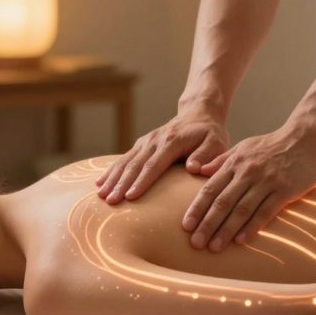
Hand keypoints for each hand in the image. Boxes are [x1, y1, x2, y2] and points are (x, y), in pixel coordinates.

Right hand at [97, 107, 227, 204]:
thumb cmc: (210, 134)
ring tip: (100, 195)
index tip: (130, 196)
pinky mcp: (140, 145)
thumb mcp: (216, 143)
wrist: (199, 113)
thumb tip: (193, 168)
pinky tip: (99, 184)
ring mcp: (145, 142)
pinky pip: (123, 159)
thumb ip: (206, 155)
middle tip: (110, 201)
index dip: (142, 181)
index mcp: (172, 141)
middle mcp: (155, 140)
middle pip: (135, 165)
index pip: (154, 165)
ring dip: (112, 179)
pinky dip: (110, 172)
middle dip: (121, 184)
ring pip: (125, 162)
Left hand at [183, 127, 315, 250]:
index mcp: (234, 163)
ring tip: (214, 247)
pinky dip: (252, 227)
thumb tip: (198, 171)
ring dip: (226, 230)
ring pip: (242, 209)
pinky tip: (241, 240)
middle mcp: (247, 172)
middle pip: (223, 202)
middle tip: (195, 243)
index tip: (186, 226)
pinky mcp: (285, 190)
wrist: (305, 137)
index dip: (197, 208)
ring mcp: (266, 181)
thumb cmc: (271, 145)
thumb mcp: (243, 148)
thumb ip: (221, 161)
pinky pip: (266, 211)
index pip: (210, 189)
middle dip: (207, 224)